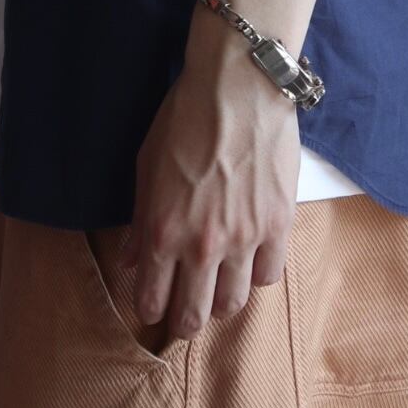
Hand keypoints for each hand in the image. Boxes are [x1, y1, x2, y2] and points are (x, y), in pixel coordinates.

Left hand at [117, 14, 300, 340]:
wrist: (238, 87)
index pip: (151, 299)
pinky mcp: (278, 225)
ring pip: (233, 302)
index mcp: (162, 231)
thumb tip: (129, 258)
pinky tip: (250, 259)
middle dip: (184, 321)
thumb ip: (138, 218)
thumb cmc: (185, 117)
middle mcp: (201, 246)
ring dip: (221, 300)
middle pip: (193, 314)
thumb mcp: (147, 165)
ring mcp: (243, 239)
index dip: (149, 308)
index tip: (153, 304)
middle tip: (185, 314)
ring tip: (218, 287)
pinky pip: (269, 274)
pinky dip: (257, 274)